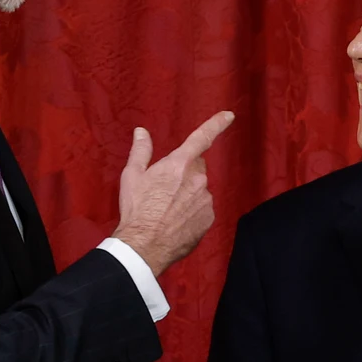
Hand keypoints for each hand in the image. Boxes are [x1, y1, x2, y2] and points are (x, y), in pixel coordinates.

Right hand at [113, 111, 234, 273]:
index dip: (216, 124)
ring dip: (188, 194)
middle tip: (164, 188)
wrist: (145, 245)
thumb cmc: (137, 209)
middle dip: (184, 173)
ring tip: (167, 209)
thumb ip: (141, 151)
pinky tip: (176, 220)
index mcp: (179, 164)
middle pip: (196, 167)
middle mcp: (198, 179)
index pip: (202, 138)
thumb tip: (142, 132)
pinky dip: (192, 212)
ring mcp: (206, 200)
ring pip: (199, 190)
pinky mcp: (209, 218)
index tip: (229, 115)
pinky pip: (203, 209)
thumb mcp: (132, 176)